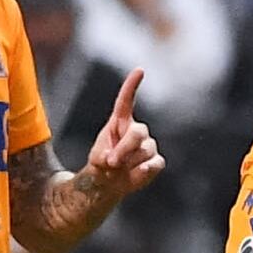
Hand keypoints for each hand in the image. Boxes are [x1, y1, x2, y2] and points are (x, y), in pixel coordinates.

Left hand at [77, 70, 166, 205]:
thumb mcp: (97, 157)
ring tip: (118, 170)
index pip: (127, 100)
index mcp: (120, 122)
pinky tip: (138, 172)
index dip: (132, 85)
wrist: (109, 182)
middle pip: (138, 132)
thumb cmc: (102, 163)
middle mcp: (136, 130)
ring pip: (144, 151)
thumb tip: (115, 161)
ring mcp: (148, 145)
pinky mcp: (156, 161)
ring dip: (128, 162)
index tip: (140, 70)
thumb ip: (104, 156)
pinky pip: (155, 163)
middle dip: (125, 148)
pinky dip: (146, 169)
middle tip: (111, 162)